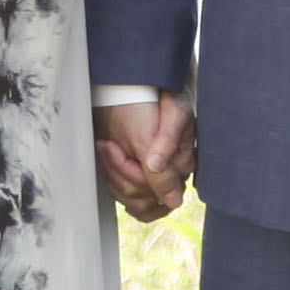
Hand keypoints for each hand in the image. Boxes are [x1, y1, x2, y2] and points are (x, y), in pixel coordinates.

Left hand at [97, 93, 194, 219]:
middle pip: (144, 199)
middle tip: (108, 144)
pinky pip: (131, 201)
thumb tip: (174, 200)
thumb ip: (165, 166)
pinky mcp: (144, 177)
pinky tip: (111, 163)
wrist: (126, 87)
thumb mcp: (155, 130)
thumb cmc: (145, 99)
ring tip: (108, 149)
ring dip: (114, 176)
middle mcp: (173, 173)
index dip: (130, 171)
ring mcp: (159, 177)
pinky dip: (116, 184)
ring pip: (135, 202)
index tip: (114, 146)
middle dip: (119, 171)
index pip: (155, 190)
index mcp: (182, 162)